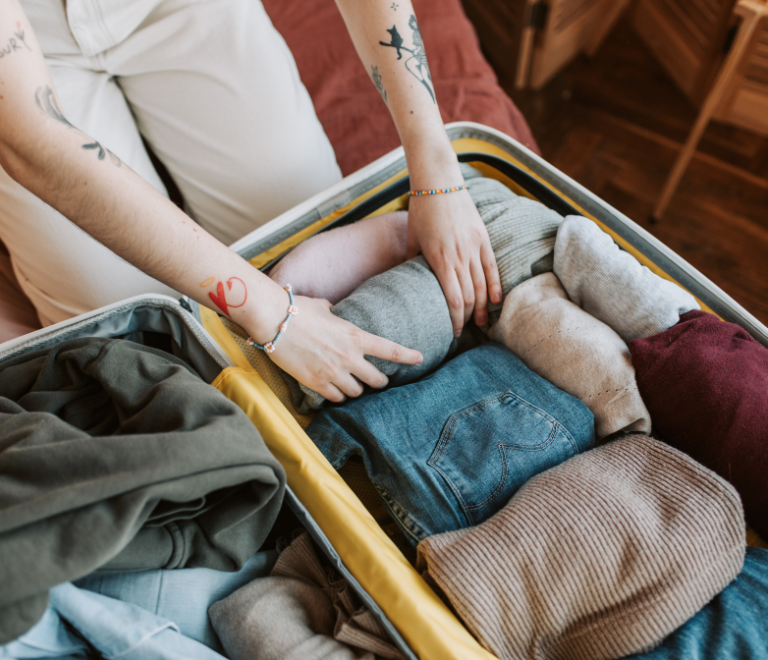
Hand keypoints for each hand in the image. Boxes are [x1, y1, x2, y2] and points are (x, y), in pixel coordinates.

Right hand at [266, 296, 422, 401]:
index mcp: (355, 336)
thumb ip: (335, 314)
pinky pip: (336, 397)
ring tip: (350, 384)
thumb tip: (333, 311)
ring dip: (356, 389)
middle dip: (379, 381)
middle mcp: (349, 357)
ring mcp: (333, 372)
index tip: (419, 358)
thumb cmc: (297, 309)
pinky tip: (334, 390)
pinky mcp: (316, 383)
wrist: (273, 321)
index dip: (408, 356)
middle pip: (377, 380)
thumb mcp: (324, 308)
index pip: (390, 350)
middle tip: (377, 380)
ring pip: (357, 392)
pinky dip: (337, 395)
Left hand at [407, 189, 501, 334]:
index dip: (455, 319)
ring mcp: (473, 247)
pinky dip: (496, 286)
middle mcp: (459, 256)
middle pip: (469, 297)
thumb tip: (407, 281)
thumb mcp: (412, 238)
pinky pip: (492, 267)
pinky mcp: (483, 238)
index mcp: (439, 260)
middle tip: (466, 330)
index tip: (454, 332)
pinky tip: (496, 300)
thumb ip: (411, 261)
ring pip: (483, 285)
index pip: (453, 300)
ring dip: (483, 307)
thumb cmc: (421, 210)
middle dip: (468, 317)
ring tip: (481, 322)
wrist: (439, 182)